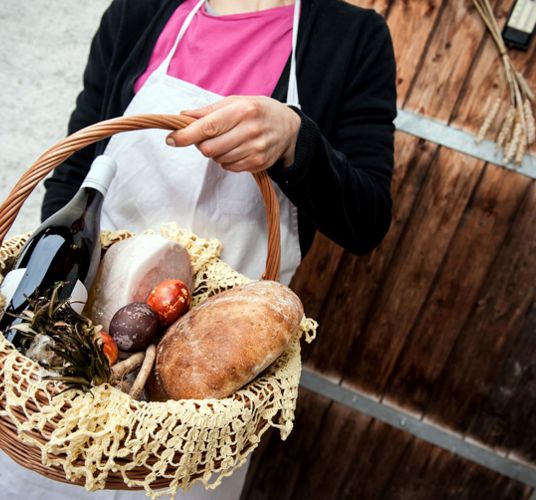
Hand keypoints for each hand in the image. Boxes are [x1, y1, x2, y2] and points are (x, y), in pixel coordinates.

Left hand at [165, 96, 300, 171]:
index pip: (208, 127)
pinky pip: (229, 167)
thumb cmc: (258, 111)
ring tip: (228, 141)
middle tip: (208, 137)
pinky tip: (237, 149)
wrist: (289, 128)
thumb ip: (209, 111)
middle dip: (202, 144)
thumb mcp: (236, 102)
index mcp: (242, 110)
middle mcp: (250, 130)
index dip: (186, 135)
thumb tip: (183, 116)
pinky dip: (226, 160)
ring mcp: (255, 149)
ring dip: (215, 152)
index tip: (171, 139)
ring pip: (218, 159)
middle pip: (210, 148)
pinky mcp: (258, 163)